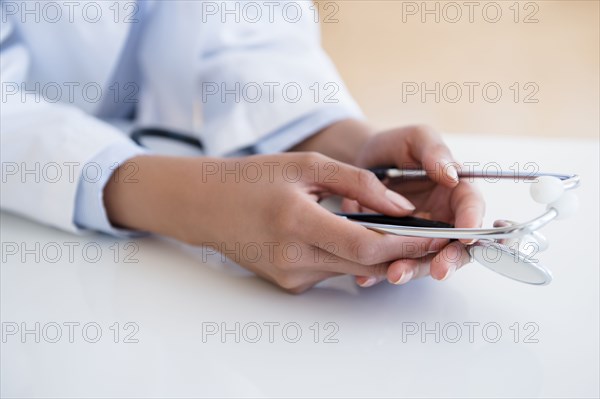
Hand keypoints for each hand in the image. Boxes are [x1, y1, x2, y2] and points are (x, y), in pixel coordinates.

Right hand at [104, 152, 446, 292]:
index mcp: (296, 222)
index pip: (366, 245)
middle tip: (430, 234)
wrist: (208, 206)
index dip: (406, 242)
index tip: (435, 233)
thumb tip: (402, 205)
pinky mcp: (289, 285)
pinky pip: (332, 271)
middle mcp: (293, 258)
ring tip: (394, 229)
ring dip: (377, 253)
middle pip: (365, 265)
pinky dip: (348, 255)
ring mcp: (290, 276)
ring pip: (352, 270)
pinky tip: (346, 234)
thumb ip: (358, 183)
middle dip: (402, 251)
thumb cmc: (253, 179)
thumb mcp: (307, 165)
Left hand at [343, 125, 484, 285]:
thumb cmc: (394, 148)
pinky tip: (367, 278)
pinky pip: (393, 262)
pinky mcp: (396, 246)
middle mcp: (444, 218)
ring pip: (425, 259)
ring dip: (413, 270)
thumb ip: (434, 152)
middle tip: (439, 270)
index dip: (472, 223)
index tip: (466, 236)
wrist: (361, 161)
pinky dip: (380, 271)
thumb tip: (451, 174)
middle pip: (456, 245)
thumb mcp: (415, 139)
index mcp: (456, 191)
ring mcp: (421, 236)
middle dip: (449, 259)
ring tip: (395, 274)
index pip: (472, 209)